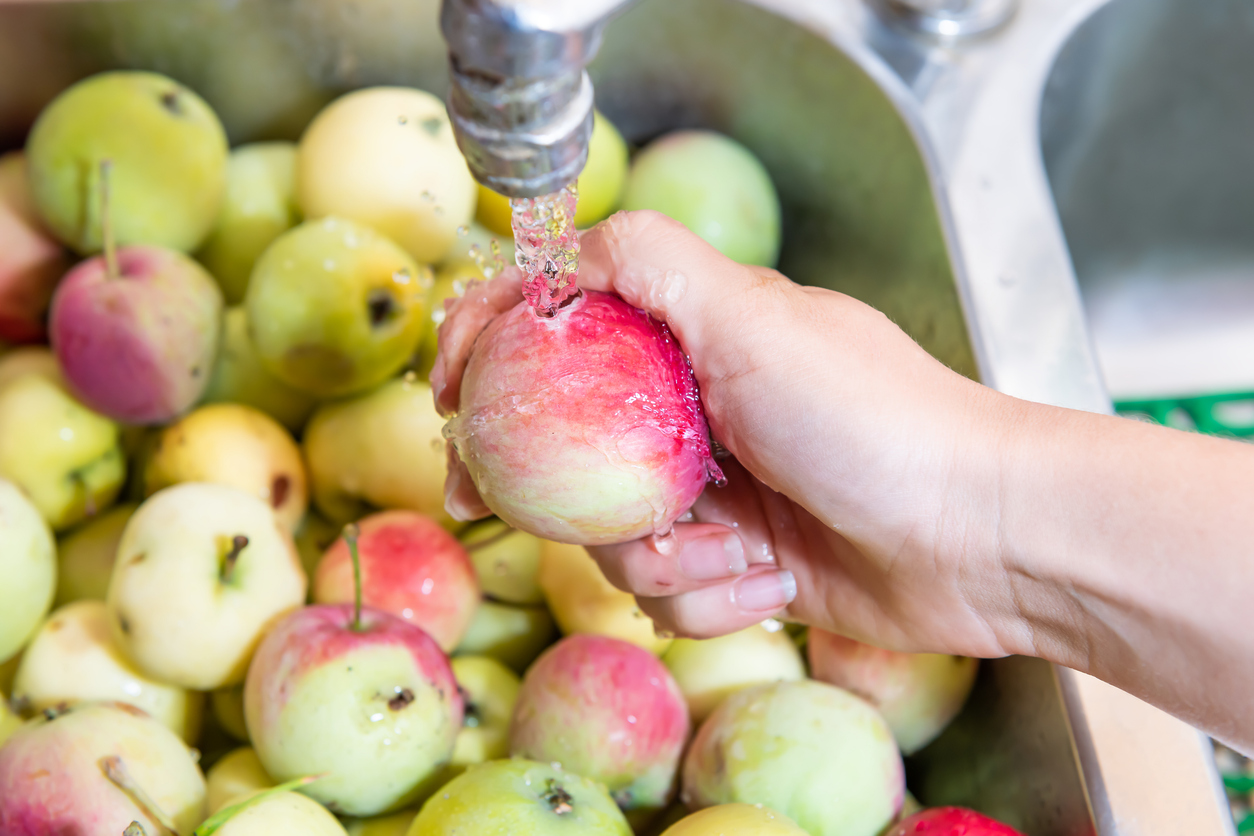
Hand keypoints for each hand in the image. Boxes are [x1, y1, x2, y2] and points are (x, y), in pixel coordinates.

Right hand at [432, 210, 1018, 656]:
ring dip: (658, 556)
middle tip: (483, 502)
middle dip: (536, 482)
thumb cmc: (869, 418)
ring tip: (730, 552)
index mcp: (691, 339)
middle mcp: (695, 412)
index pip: (563, 327)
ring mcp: (718, 492)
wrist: (976, 534)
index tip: (446, 392)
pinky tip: (770, 583)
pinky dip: (713, 597)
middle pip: (566, 445)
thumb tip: (556, 248)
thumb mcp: (750, 315)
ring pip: (612, 534)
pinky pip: (673, 593)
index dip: (490, 349)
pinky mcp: (740, 565)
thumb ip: (647, 263)